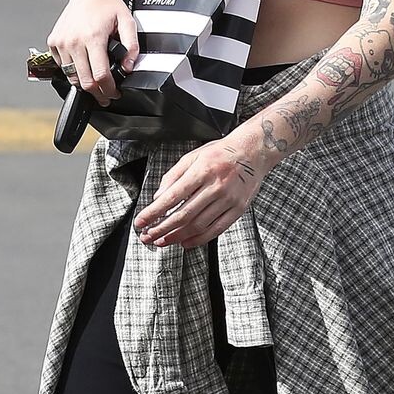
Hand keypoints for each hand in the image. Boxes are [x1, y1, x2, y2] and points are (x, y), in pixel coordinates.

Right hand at [47, 0, 139, 103]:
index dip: (108, 89)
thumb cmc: (109, 6)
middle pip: (84, 81)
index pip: (99, 75)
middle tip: (105, 95)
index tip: (114, 93)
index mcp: (93, 37)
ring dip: (84, 83)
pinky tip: (83, 66)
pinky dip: (72, 70)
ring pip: (71, 76)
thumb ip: (132, 47)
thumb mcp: (128, 23)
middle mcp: (74, 41)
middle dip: (97, 93)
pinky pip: (62, 65)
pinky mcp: (53, 41)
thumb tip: (128, 67)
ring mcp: (61, 42)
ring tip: (95, 83)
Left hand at [134, 131, 265, 249]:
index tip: (141, 221)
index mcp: (202, 170)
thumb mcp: (192, 156)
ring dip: (177, 236)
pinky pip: (216, 229)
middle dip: (162, 229)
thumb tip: (158, 197)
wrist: (253, 151)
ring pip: (198, 225)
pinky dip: (199, 239)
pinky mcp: (238, 209)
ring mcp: (228, 200)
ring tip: (163, 241)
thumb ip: (173, 177)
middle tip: (148, 237)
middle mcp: (216, 186)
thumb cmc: (221, 153)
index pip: (172, 196)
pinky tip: (185, 243)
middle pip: (184, 215)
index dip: (154, 212)